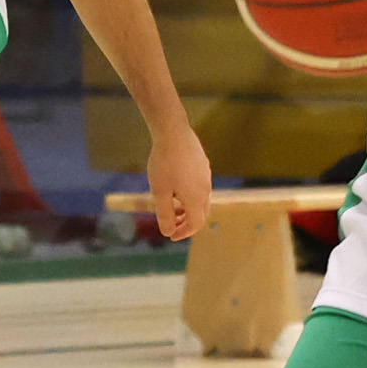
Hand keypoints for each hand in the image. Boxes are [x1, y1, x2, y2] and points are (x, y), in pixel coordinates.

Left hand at [143, 124, 212, 242]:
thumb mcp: (159, 192)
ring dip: (187, 208)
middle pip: (201, 213)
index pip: (195, 224)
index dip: (183, 232)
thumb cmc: (164, 163)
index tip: (170, 235)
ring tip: (171, 205)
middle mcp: (205, 189)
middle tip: (171, 224)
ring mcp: (206, 176)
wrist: (173, 132)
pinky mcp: (203, 165)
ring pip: (201, 199)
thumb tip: (167, 232)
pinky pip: (200, 186)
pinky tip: (175, 186)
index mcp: (196, 198)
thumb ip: (164, 214)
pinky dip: (189, 195)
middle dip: (186, 222)